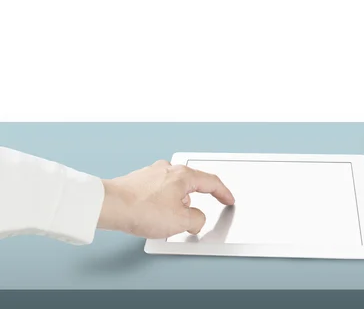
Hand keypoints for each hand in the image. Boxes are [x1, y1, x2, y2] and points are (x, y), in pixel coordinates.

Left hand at [97, 160, 234, 238]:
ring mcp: (152, 173)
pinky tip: (153, 215)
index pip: (211, 182)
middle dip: (195, 201)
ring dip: (176, 203)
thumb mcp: (180, 221)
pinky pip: (158, 191)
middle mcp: (168, 169)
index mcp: (183, 175)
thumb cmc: (140, 209)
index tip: (228, 199)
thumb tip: (196, 219)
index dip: (223, 193)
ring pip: (173, 188)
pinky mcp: (138, 181)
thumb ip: (197, 219)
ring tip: (168, 220)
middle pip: (191, 184)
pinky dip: (161, 203)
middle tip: (193, 216)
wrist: (108, 205)